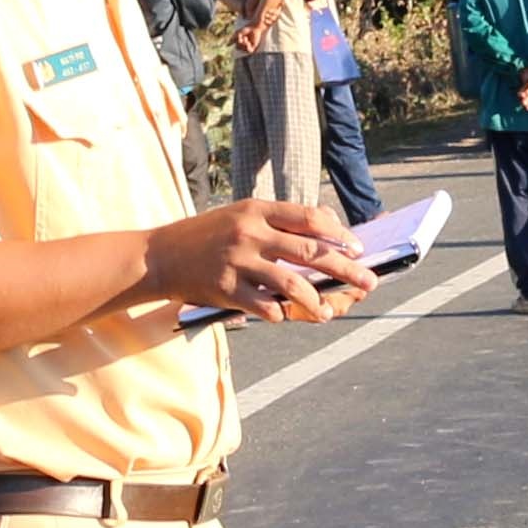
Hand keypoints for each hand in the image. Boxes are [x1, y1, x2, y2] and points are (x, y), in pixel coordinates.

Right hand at [148, 197, 375, 324]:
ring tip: (329, 312)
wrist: (158, 256)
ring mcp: (238, 262)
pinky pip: (265, 307)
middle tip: (369, 282)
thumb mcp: (239, 215)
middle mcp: (250, 233)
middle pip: (310, 252)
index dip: (339, 234)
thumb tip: (327, 226)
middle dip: (346, 269)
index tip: (358, 248)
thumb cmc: (206, 236)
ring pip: (293, 285)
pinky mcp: (225, 289)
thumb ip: (278, 221)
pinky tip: (285, 317)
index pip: (309, 219)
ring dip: (317, 303)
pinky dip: (280, 315)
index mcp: (257, 210)